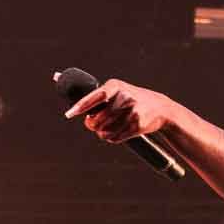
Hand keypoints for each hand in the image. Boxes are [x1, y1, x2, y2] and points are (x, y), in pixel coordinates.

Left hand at [64, 79, 180, 144]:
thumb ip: (96, 98)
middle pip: (96, 120)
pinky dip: (113, 138)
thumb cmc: (130, 100)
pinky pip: (114, 138)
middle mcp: (124, 96)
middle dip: (92, 126)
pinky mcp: (137, 125)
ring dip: (103, 133)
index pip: (95, 97)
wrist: (160, 108)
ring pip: (104, 132)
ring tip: (111, 126)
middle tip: (95, 124)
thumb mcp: (116, 91)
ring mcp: (132, 111)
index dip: (81, 106)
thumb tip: (64, 89)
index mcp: (115, 85)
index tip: (69, 114)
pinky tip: (121, 131)